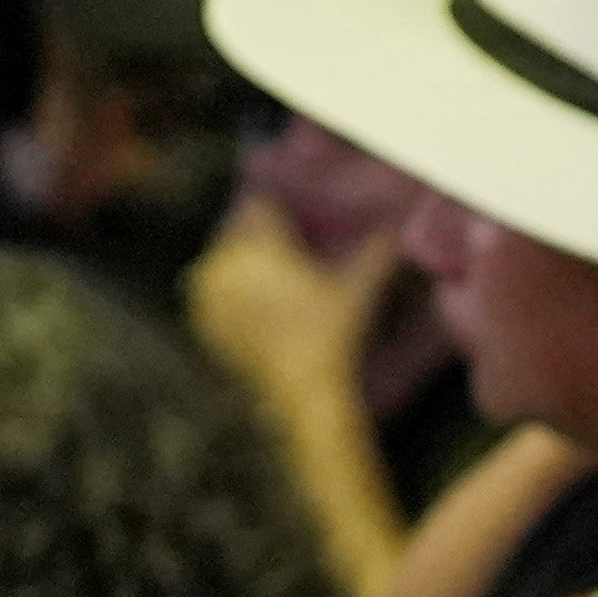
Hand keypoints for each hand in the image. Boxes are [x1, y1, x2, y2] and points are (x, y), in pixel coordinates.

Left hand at [182, 190, 398, 414]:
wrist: (303, 390)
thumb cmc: (333, 333)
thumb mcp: (361, 289)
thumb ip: (379, 253)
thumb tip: (395, 232)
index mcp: (259, 242)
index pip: (260, 206)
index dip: (280, 213)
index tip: (295, 225)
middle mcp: (224, 259)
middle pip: (238, 230)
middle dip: (259, 238)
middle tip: (287, 254)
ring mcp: (207, 290)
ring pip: (222, 260)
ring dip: (241, 264)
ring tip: (269, 280)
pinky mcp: (202, 318)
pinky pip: (211, 290)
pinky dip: (228, 292)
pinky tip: (252, 303)